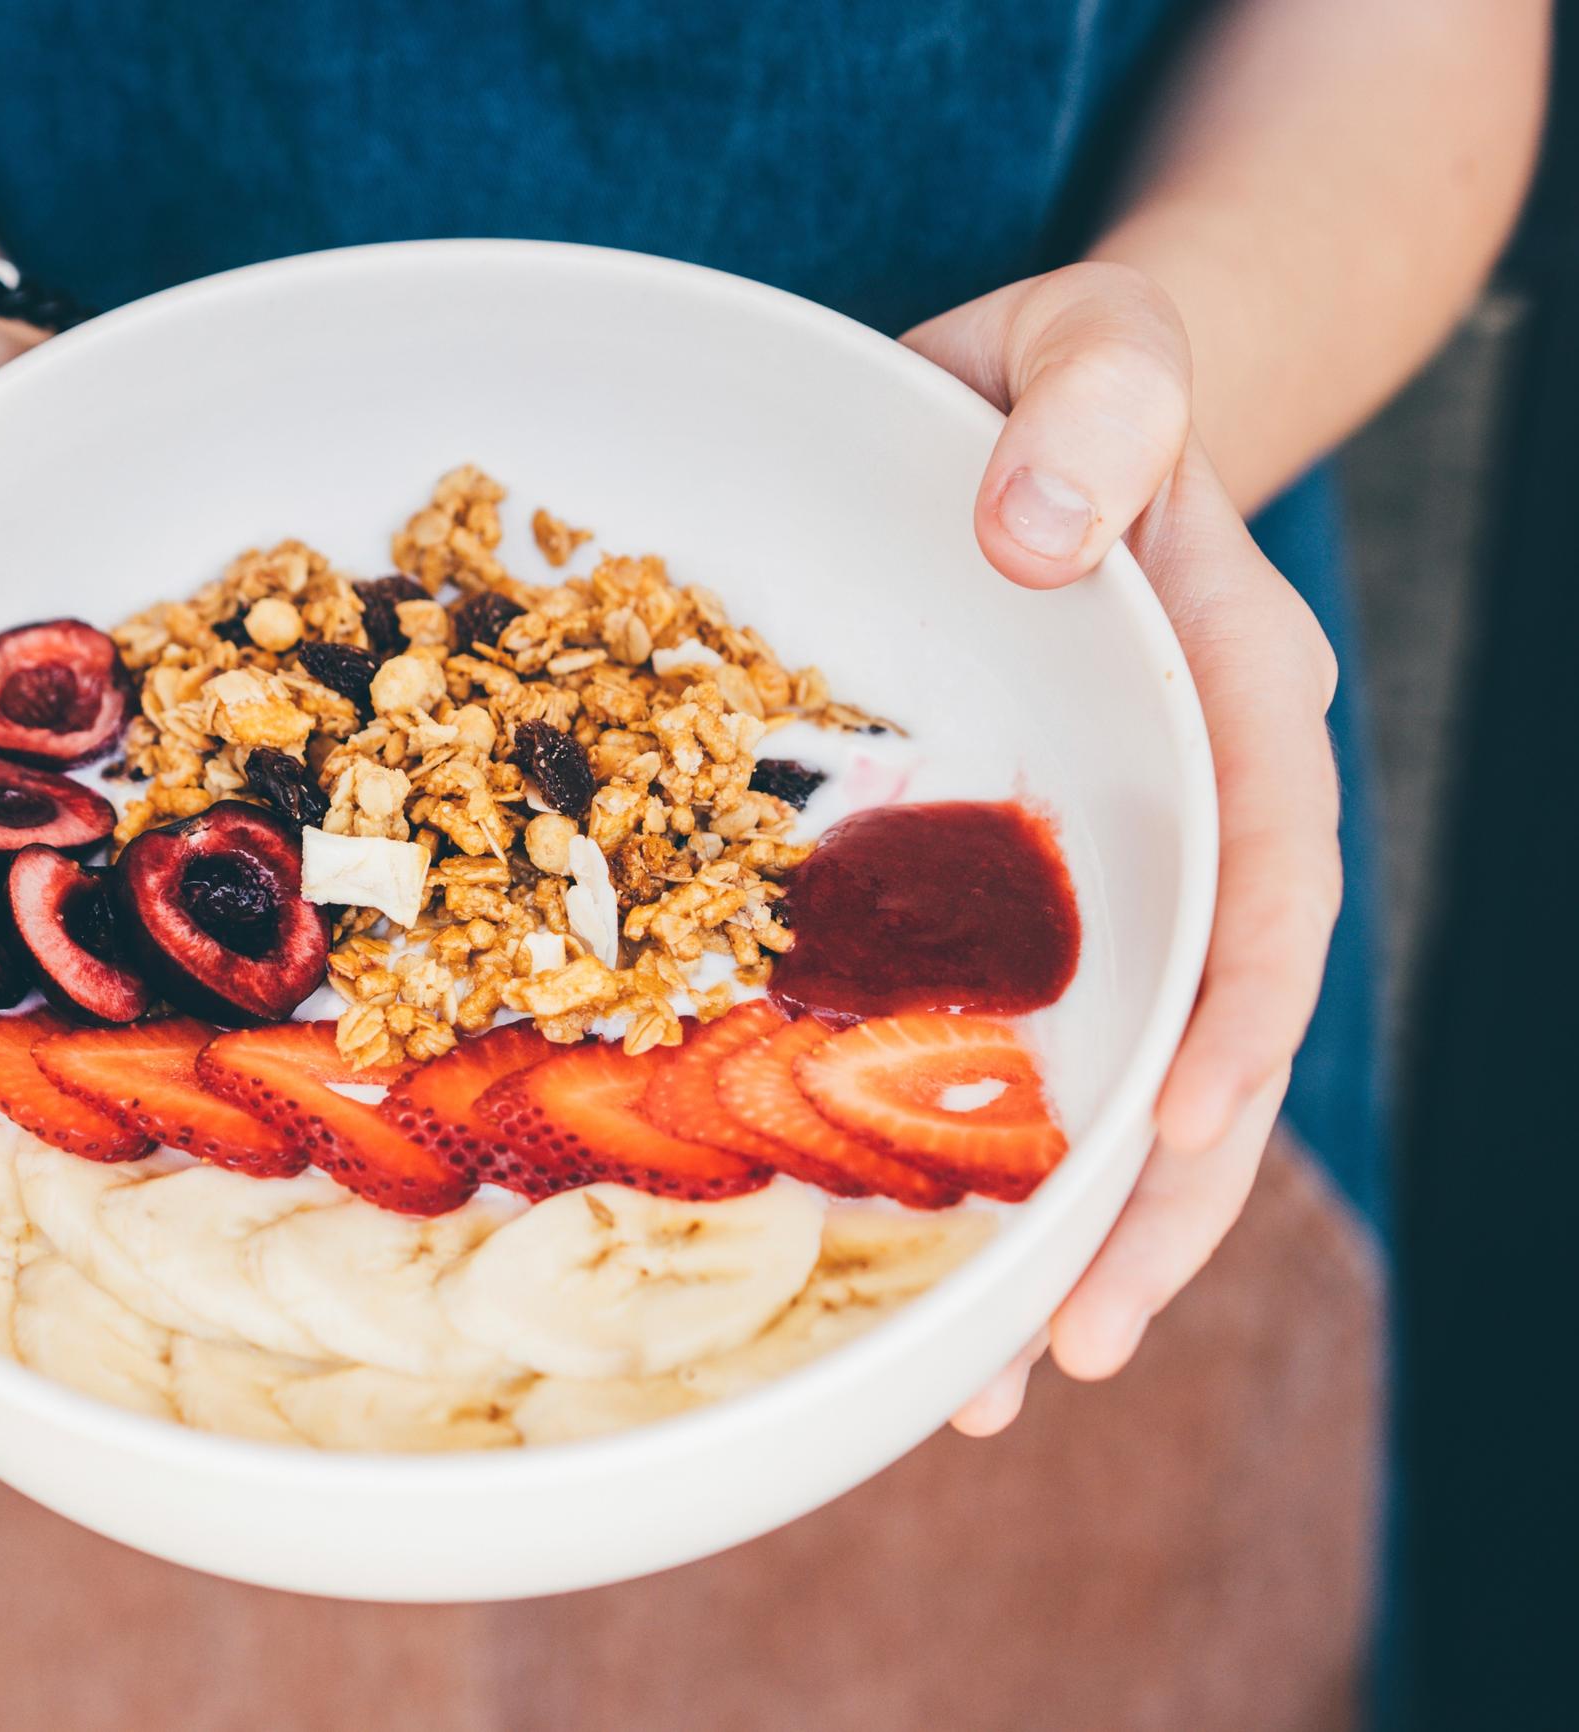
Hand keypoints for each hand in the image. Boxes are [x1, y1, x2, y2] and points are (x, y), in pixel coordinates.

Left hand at [901, 263, 1342, 1435]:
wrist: (1034, 416)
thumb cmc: (1061, 383)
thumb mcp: (1089, 348)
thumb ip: (1095, 414)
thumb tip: (1048, 543)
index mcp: (1237, 690)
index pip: (1270, 873)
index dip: (1237, 1014)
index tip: (1174, 1142)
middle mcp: (1202, 803)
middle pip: (1213, 1027)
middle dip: (1154, 1198)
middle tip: (1066, 1349)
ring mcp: (1125, 859)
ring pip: (1129, 1069)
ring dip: (1074, 1229)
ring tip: (992, 1381)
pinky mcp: (1036, 884)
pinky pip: (1037, 1032)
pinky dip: (998, 1148)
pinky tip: (931, 1260)